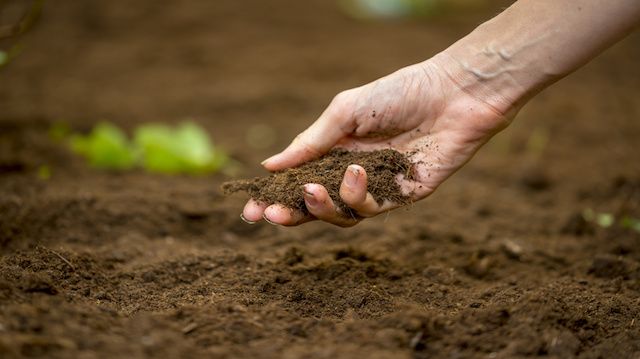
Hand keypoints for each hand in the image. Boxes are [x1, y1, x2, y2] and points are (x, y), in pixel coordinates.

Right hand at [242, 57, 514, 226]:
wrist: (452, 94)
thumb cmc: (398, 94)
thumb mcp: (344, 112)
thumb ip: (310, 142)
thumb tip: (269, 166)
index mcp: (335, 151)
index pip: (299, 181)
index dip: (276, 196)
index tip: (252, 207)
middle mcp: (353, 173)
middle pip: (316, 206)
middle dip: (292, 213)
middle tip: (272, 215)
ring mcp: (377, 187)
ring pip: (341, 215)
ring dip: (322, 207)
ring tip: (313, 189)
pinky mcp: (402, 196)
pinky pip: (372, 210)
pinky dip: (357, 196)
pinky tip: (356, 172)